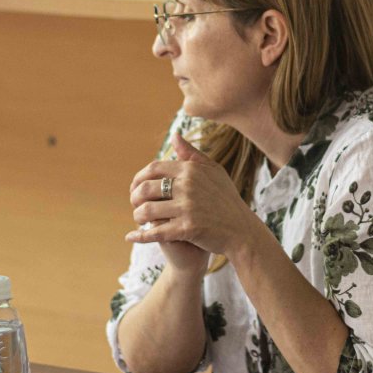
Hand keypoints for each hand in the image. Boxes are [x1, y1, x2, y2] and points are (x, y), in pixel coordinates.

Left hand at [127, 132, 266, 262]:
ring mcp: (188, 207)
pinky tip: (131, 237)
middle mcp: (188, 186)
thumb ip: (191, 154)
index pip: (153, 169)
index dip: (138, 178)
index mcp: (191, 170)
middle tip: (135, 204)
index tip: (135, 188)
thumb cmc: (226, 199)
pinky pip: (155, 232)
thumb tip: (175, 135)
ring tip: (138, 219)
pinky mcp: (187, 228)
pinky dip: (139, 236)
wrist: (241, 230)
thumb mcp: (213, 171)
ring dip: (137, 216)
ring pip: (147, 211)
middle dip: (134, 198)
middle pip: (146, 189)